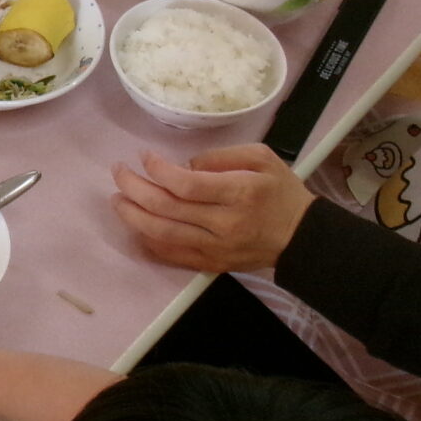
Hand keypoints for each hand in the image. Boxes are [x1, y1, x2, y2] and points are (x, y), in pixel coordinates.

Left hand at [111, 145, 313, 272]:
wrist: (302, 238)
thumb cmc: (281, 192)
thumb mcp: (262, 158)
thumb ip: (221, 156)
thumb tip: (184, 165)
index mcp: (239, 193)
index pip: (186, 184)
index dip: (158, 170)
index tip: (144, 156)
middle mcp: (224, 223)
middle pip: (166, 208)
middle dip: (134, 188)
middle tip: (119, 173)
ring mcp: (215, 248)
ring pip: (162, 233)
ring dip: (132, 215)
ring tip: (117, 199)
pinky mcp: (211, 264)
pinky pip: (171, 255)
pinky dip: (147, 241)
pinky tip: (134, 227)